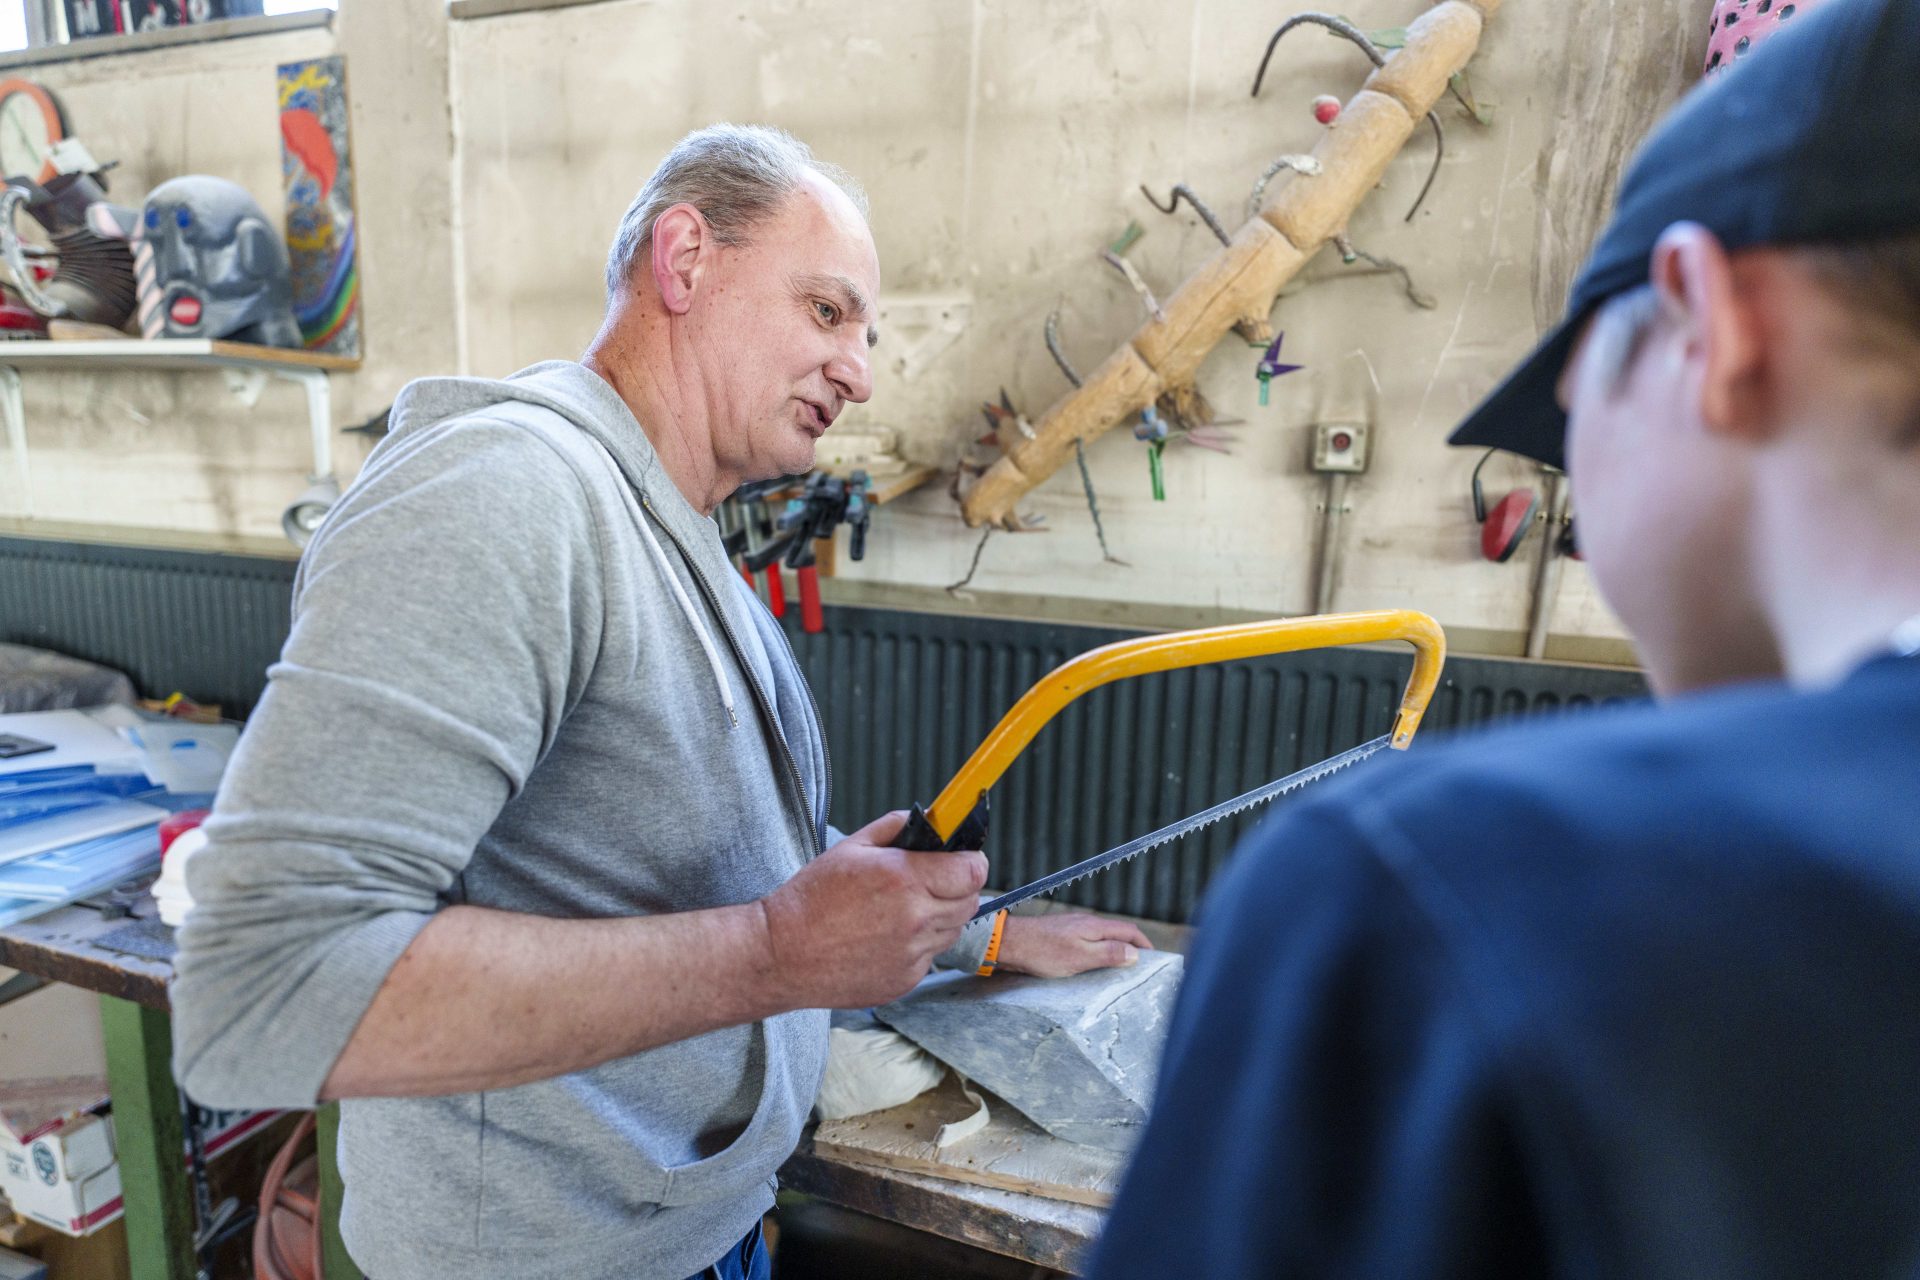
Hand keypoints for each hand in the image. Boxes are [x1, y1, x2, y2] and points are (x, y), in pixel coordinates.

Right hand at [760, 811, 986, 1008]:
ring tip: (901, 911)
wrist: (782, 954)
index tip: (960, 860)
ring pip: (953, 930)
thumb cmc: (810, 899)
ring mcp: (913, 954)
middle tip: (930, 883)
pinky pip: (931, 957)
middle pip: (971, 901)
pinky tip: (886, 938)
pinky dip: (919, 945)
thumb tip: (932, 823)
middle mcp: (916, 919)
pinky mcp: (906, 980)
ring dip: (940, 917)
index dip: (971, 861)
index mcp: (905, 879)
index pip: (974, 871)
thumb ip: (896, 827)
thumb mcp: (850, 847)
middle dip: (958, 888)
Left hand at [995, 912, 1152, 977]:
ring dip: (1115, 950)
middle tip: (1140, 967)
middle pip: (1118, 933)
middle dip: (1132, 948)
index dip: (1144, 944)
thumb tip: (1134, 954)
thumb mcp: (1080, 957)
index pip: (1129, 931)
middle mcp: (1086, 923)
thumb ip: (1108, 954)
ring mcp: (1073, 928)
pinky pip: (1088, 943)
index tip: (1154, 958)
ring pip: (1103, 938)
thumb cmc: (1043, 951)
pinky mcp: (1062, 935)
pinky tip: (1093, 965)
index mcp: (1095, 927)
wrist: (1010, 943)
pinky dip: (1098, 952)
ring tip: (1120, 970)